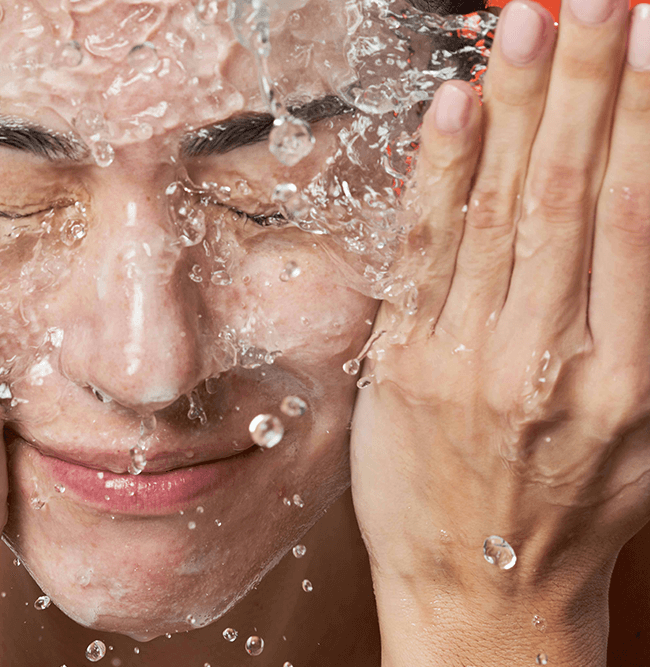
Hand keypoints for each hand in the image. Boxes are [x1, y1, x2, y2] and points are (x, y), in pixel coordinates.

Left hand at [349, 0, 649, 663]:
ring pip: (498, 212)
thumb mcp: (648, 427)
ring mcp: (468, 363)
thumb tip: (640, 204)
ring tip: (529, 25)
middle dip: (585, 83)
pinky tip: (455, 110)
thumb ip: (646, 320)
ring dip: (513, 109)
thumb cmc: (570, 509)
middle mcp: (553, 362)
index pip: (640, 213)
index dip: (646, 114)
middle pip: (570, 194)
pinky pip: (424, 255)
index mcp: (631, 376)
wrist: (482, 593)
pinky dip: (441, 177)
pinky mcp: (403, 367)